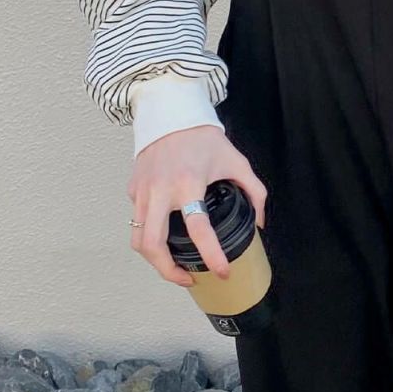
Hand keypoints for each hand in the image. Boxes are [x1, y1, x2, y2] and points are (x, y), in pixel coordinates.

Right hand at [127, 125, 267, 286]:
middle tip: (188, 280)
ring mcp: (142, 191)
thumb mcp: (237, 161)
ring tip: (174, 266)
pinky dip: (149, 234)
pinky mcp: (133, 189)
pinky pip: (137, 220)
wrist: (170, 111)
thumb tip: (259, 223)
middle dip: (168, 272)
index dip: (212, 256)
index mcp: (188, 184)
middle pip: (152, 245)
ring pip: (138, 239)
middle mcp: (160, 191)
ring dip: (155, 260)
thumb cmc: (202, 136)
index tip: (221, 272)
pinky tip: (167, 235)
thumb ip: (254, 192)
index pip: (198, 230)